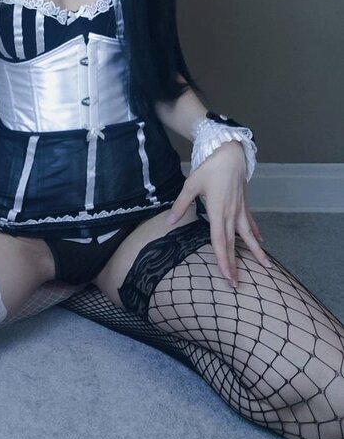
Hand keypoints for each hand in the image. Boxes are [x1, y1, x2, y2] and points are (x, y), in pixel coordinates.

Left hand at [166, 142, 272, 288]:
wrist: (230, 154)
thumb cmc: (210, 169)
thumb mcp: (191, 185)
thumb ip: (181, 205)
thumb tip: (169, 222)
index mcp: (218, 212)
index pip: (220, 242)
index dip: (223, 260)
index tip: (227, 276)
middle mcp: (231, 214)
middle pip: (233, 244)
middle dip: (235, 265)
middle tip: (237, 284)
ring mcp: (240, 210)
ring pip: (248, 236)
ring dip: (257, 252)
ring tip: (267, 267)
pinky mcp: (244, 204)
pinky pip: (250, 223)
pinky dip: (255, 234)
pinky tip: (261, 241)